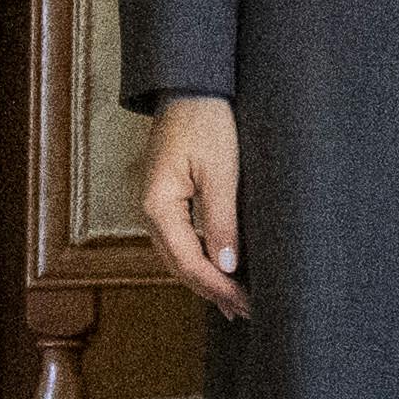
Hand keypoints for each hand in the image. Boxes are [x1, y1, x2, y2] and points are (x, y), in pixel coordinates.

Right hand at [141, 96, 250, 318]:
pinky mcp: (166, 198)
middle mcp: (149, 211)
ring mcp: (154, 205)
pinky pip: (180, 240)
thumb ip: (223, 221)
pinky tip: (220, 270)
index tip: (248, 303)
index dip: (220, 288)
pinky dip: (201, 260)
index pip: (189, 262)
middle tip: (248, 312)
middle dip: (214, 292)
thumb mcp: (221, 172)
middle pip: (179, 266)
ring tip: (235, 304)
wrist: (190, 85)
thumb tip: (228, 267)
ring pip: (178, 257)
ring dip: (206, 280)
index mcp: (158, 206)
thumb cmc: (207, 121)